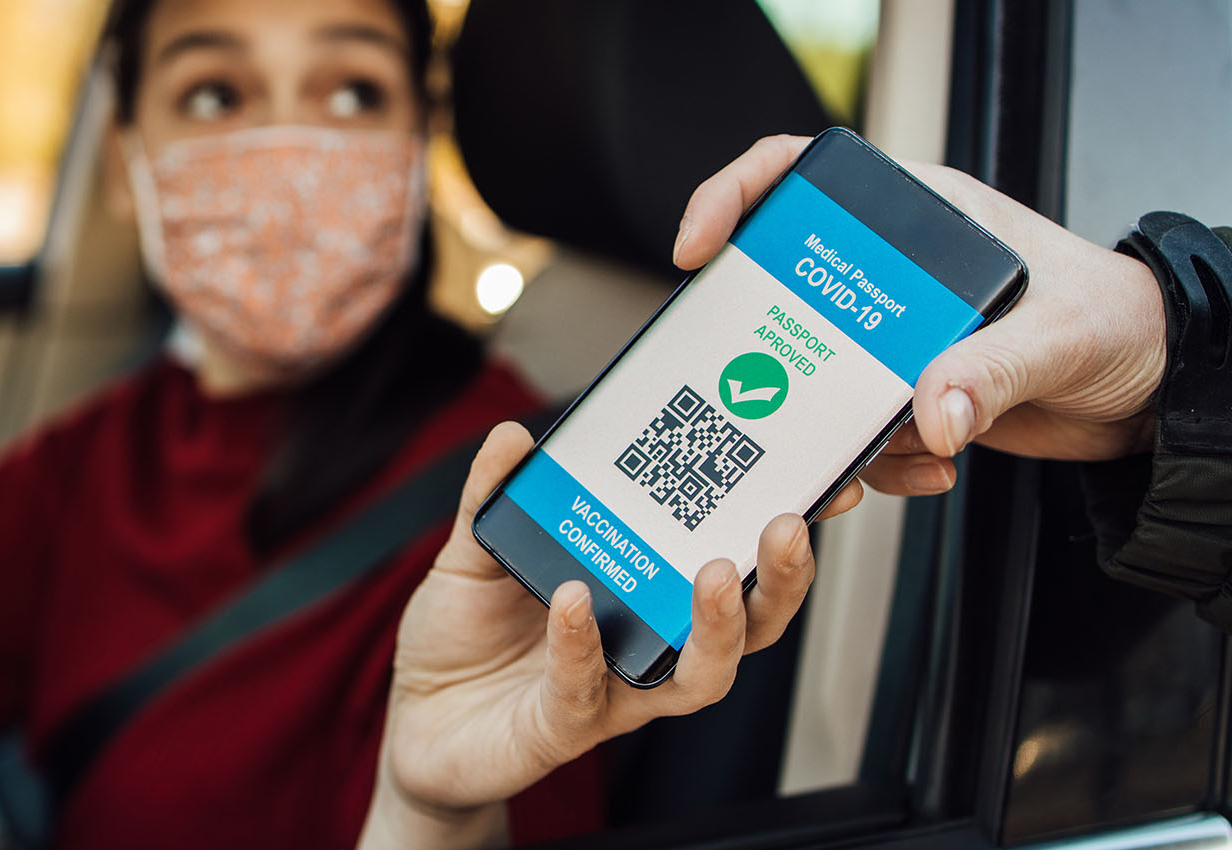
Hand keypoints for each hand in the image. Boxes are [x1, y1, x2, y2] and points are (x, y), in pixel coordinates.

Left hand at [358, 422, 855, 848]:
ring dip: (717, 626)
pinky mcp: (562, 728)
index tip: (819, 485)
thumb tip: (516, 436)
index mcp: (640, 599)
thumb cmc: (463, 642)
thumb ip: (494, 495)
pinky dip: (582, 643)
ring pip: (698, 678)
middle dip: (781, 581)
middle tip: (785, 527)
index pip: (733, 569)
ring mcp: (612, 694)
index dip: (780, 539)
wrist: (411, 723)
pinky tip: (575, 601)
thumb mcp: (474, 553)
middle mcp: (644, 649)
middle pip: (748, 628)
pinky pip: (584, 689)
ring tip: (717, 574)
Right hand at [673, 135, 1166, 496]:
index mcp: (920, 220)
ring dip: (831, 428)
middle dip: (771, 352)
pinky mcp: (913, 397)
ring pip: (816, 378)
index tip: (702, 247)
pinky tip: (929, 466)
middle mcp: (894, 278)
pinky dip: (882, 463)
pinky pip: (861, 433)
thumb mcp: (1063, 335)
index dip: (737, 197)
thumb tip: (929, 412)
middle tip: (762, 388)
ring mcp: (898, 340)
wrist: (1164, 392)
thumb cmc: (1124, 322)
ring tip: (875, 455)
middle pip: (787, 293)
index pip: (802, 178)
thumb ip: (993, 370)